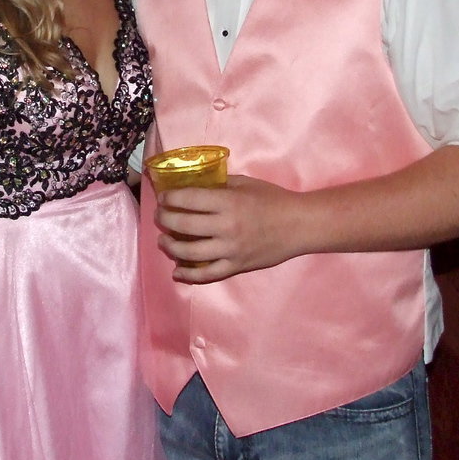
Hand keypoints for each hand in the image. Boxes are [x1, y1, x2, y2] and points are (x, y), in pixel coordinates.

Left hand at [155, 175, 307, 282]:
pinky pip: (208, 275)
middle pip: (184, 224)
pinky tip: (177, 272)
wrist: (299, 225)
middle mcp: (226, 226)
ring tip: (163, 241)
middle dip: (165, 219)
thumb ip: (221, 185)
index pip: (189, 199)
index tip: (164, 197)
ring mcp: (230, 249)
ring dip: (171, 247)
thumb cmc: (273, 199)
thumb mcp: (246, 183)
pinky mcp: (236, 266)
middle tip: (160, 216)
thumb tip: (196, 187)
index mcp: (229, 202)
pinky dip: (189, 276)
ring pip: (190, 253)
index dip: (170, 198)